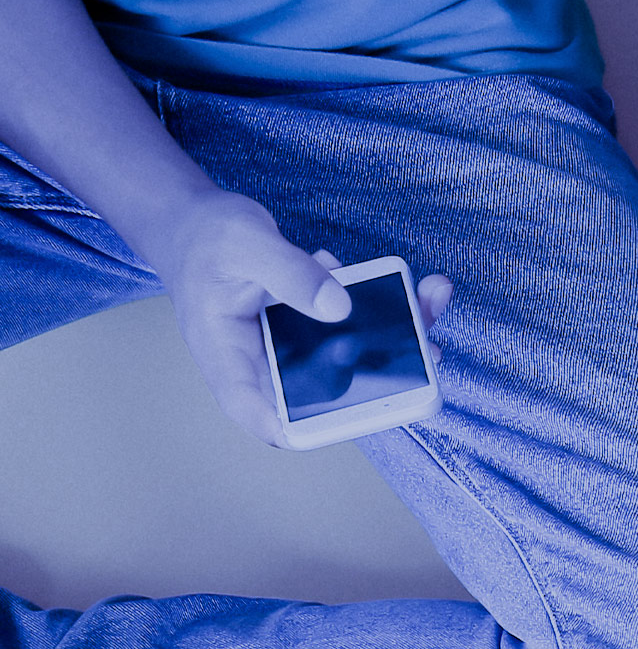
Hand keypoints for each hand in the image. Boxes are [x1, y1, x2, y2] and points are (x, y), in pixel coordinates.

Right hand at [151, 191, 449, 445]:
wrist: (196, 220)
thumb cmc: (207, 236)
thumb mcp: (246, 245)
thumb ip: (291, 275)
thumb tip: (339, 308)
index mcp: (227, 355)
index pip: (254, 410)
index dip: (298, 428)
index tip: (348, 421)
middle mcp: (260, 360)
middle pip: (317, 390)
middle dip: (376, 376)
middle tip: (426, 351)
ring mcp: (286, 347)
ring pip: (344, 357)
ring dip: (392, 334)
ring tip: (429, 299)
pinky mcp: (307, 327)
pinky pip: (348, 327)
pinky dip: (377, 306)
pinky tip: (391, 277)